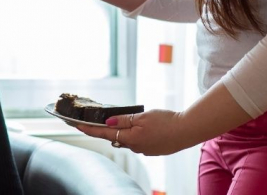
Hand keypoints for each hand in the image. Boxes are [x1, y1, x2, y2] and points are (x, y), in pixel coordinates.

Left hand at [75, 109, 195, 155]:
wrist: (189, 130)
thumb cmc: (167, 121)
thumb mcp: (142, 117)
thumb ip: (123, 120)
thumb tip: (107, 122)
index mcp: (131, 138)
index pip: (104, 134)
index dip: (89, 129)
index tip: (77, 126)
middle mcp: (136, 147)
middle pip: (115, 137)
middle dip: (107, 129)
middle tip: (97, 119)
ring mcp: (145, 150)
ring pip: (127, 139)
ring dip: (123, 131)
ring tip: (123, 120)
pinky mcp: (153, 149)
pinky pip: (138, 142)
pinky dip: (135, 134)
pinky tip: (142, 127)